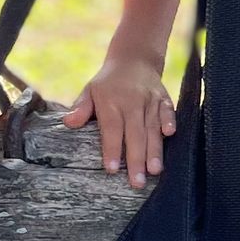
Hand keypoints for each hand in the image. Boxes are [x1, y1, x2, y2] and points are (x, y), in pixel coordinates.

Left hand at [62, 52, 176, 189]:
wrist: (134, 57)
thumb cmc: (108, 83)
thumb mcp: (90, 90)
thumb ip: (81, 108)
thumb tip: (68, 123)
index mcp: (111, 101)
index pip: (111, 128)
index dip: (112, 149)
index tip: (112, 169)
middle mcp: (131, 101)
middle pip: (134, 133)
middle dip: (136, 159)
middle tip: (137, 183)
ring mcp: (149, 99)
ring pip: (152, 127)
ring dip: (154, 149)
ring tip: (154, 171)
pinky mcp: (163, 98)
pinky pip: (168, 110)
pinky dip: (170, 121)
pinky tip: (171, 135)